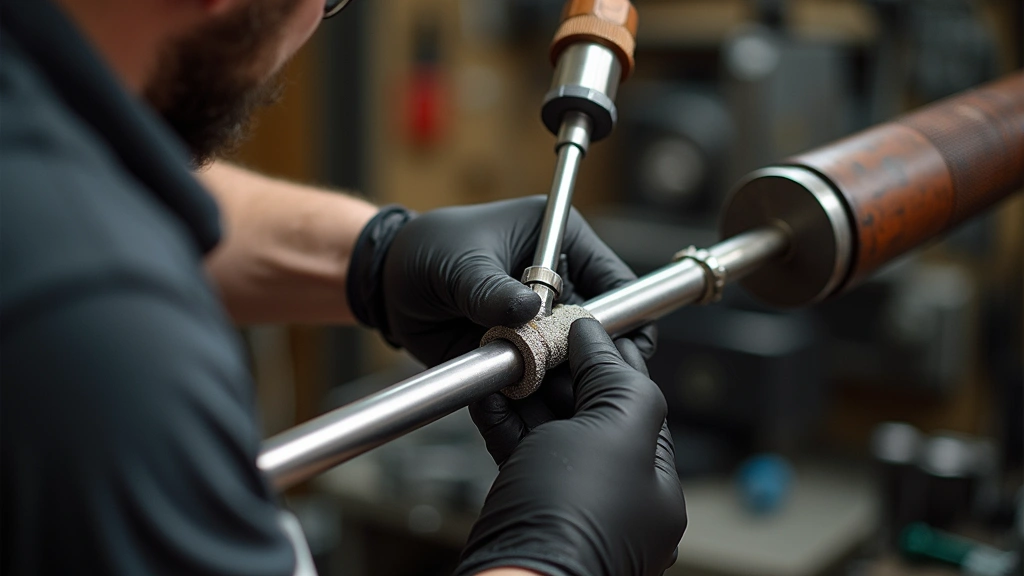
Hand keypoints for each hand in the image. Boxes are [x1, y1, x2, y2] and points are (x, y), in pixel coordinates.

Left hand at [347, 197, 653, 366]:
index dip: (622, 315)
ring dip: (562, 382)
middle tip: (573, 380)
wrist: (388, 285)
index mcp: (560, 241)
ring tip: (542, 394)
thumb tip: (528, 310)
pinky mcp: (523, 354)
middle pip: (601, 331)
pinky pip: (541, 381)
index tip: (615, 348)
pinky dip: (534, 394)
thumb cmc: (427, 251)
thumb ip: (490, 288)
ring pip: (573, 362)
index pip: (615, 281)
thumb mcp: (458, 262)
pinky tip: (521, 401)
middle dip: (592, 359)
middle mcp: (561, 285)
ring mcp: (543, 323)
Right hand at [456, 319, 685, 575]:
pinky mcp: (525, 504)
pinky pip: (517, 450)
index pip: (635, 398)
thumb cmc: (575, 518)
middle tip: (537, 334)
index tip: (583, 321)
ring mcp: (567, 500)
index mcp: (653, 480)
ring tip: (508, 355)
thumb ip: (618, 379)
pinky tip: (488, 391)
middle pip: (589, 410)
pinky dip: (501, 418)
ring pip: (548, 428)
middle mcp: (615, 492)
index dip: (610, 354)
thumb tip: (598, 338)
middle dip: (561, 369)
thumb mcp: (619, 433)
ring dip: (527, 388)